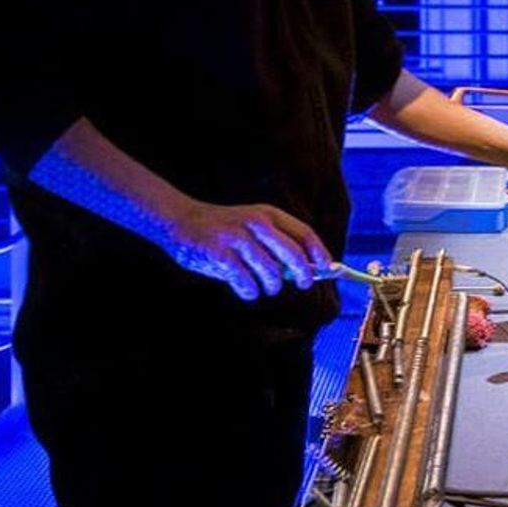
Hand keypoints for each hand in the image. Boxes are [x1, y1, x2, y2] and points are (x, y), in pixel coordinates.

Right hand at [160, 200, 331, 301]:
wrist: (180, 220)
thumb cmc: (224, 229)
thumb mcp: (252, 227)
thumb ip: (276, 245)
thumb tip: (307, 271)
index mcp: (268, 214)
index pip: (304, 233)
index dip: (319, 252)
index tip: (327, 268)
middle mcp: (256, 223)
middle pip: (293, 253)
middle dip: (303, 274)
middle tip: (303, 285)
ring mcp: (238, 238)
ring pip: (271, 272)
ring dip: (272, 286)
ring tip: (264, 287)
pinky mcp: (220, 255)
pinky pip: (246, 282)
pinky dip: (250, 292)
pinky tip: (246, 290)